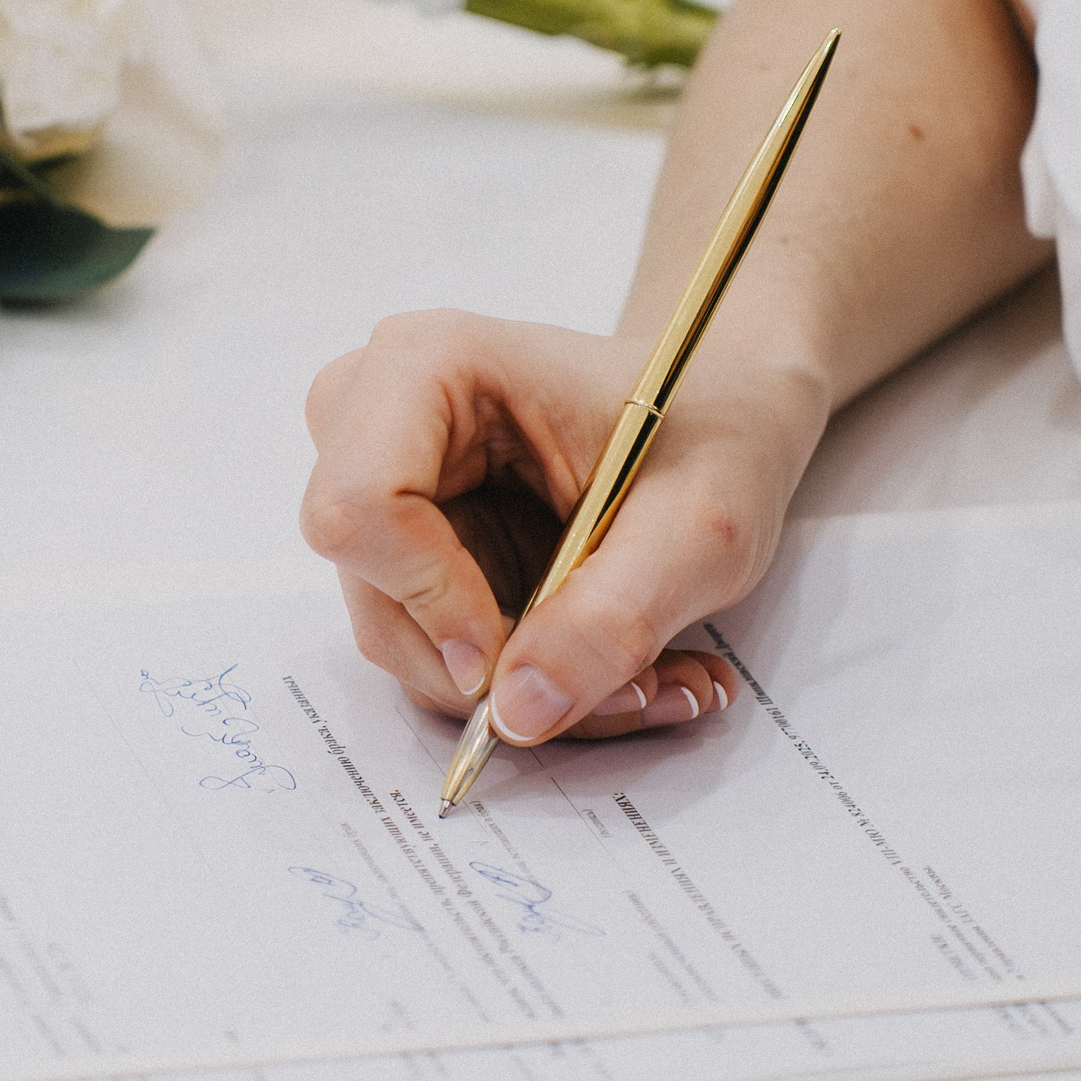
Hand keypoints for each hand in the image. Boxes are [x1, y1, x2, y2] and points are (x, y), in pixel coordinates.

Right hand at [300, 311, 825, 742]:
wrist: (722, 414)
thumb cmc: (714, 431)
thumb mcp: (700, 529)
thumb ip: (610, 619)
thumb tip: (513, 714)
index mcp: (428, 367)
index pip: (359, 508)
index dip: (431, 601)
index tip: (523, 657)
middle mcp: (373, 419)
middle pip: (377, 591)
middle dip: (498, 671)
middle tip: (631, 685)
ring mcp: (380, 485)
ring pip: (405, 638)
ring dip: (524, 691)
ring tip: (645, 676)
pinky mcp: (405, 546)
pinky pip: (434, 648)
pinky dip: (523, 681)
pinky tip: (611, 666)